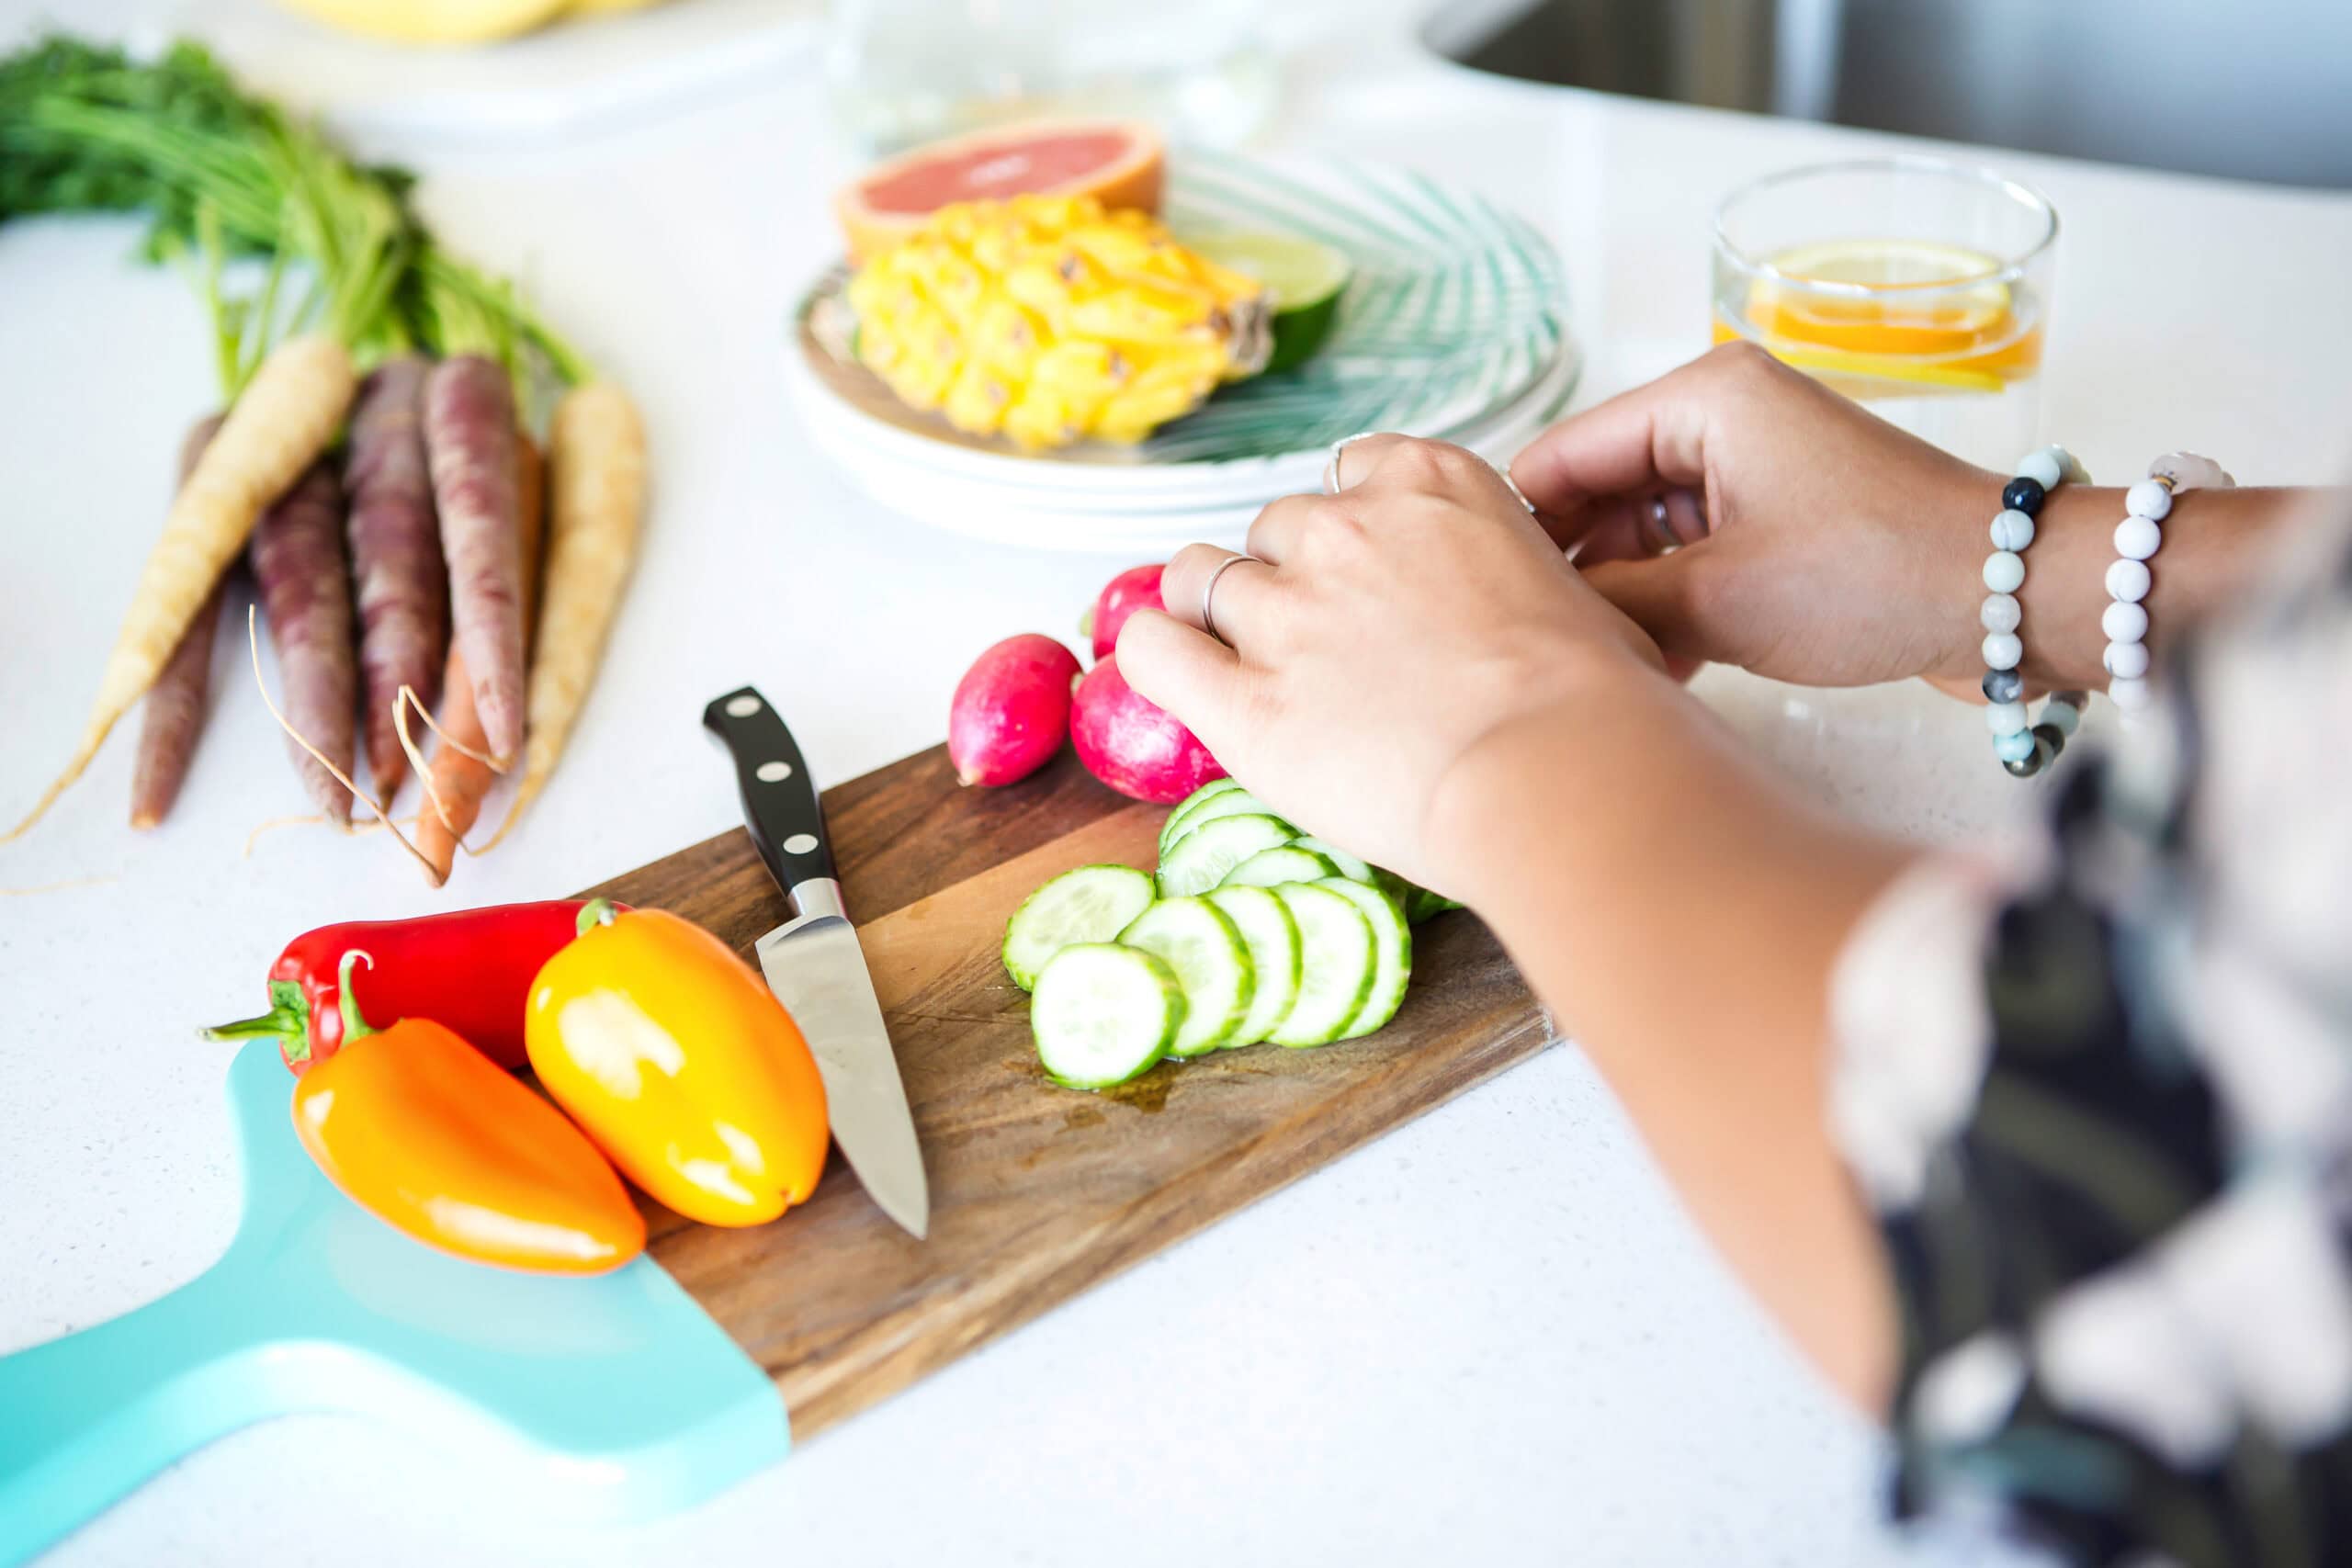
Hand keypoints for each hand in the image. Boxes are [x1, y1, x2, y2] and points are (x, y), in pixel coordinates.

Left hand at [1116, 436, 1666, 890]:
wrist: (1559, 772)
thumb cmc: (1594, 703)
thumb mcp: (1573, 594)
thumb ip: (1511, 577)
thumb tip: (1517, 616)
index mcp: (1429, 484)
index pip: (1350, 473)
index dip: (1350, 530)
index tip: (1366, 576)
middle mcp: (1344, 530)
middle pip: (1273, 529)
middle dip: (1290, 580)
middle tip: (1326, 648)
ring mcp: (1284, 610)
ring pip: (1200, 577)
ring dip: (1216, 615)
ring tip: (1248, 667)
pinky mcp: (1241, 698)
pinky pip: (1152, 648)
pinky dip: (1154, 656)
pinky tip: (1173, 677)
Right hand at [1510, 341, 1993, 688]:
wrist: (2011, 598)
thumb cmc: (1876, 576)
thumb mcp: (1718, 599)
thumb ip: (1612, 603)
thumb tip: (1538, 620)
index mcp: (1702, 396)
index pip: (1563, 453)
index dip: (1522, 529)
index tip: (1490, 604)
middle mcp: (1724, 413)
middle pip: (1599, 489)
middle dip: (1574, 568)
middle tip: (1541, 647)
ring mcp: (1757, 462)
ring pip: (1644, 528)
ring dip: (1623, 596)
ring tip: (1601, 664)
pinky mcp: (1784, 512)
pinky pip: (1693, 549)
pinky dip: (1670, 601)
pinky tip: (1656, 666)